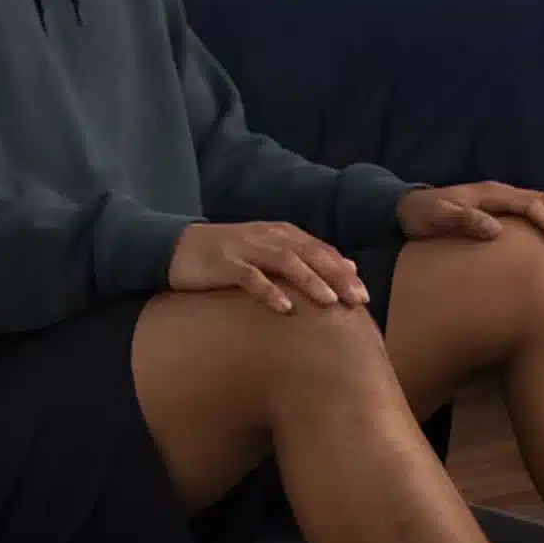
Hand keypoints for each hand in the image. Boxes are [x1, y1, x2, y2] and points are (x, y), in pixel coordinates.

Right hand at [168, 221, 368, 313]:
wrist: (178, 248)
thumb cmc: (231, 257)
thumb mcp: (271, 253)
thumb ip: (308, 259)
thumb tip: (349, 268)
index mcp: (283, 234)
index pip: (321, 250)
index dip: (344, 271)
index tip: (365, 296)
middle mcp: (269, 237)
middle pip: (310, 254)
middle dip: (336, 277)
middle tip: (358, 301)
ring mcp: (246, 249)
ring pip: (285, 262)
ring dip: (310, 281)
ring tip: (330, 302)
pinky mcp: (224, 264)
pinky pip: (250, 277)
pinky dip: (269, 291)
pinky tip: (284, 308)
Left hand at [398, 182, 543, 246]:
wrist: (406, 209)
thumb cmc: (421, 216)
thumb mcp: (437, 218)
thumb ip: (464, 221)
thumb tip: (495, 230)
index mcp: (491, 194)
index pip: (530, 204)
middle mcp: (501, 195)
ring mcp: (502, 203)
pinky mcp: (500, 214)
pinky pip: (533, 217)